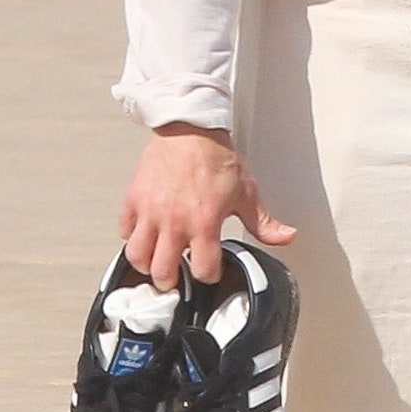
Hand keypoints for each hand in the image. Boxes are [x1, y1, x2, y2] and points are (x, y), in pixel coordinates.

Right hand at [119, 124, 295, 290]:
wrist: (191, 130)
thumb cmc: (216, 159)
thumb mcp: (246, 193)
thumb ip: (263, 222)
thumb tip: (286, 237)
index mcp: (204, 223)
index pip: (203, 269)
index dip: (208, 275)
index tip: (209, 270)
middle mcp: (174, 222)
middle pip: (162, 272)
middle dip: (171, 281)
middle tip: (175, 276)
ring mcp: (150, 212)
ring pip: (136, 256)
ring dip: (146, 264)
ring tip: (156, 260)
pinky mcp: (134, 200)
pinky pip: (124, 230)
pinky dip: (131, 237)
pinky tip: (144, 234)